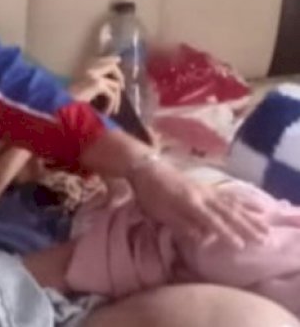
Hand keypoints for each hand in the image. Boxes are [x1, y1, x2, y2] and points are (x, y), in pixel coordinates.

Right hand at [68, 56, 123, 113]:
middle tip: (122, 88)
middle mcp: (90, 68)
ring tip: (113, 109)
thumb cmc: (71, 99)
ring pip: (115, 84)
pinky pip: (112, 95)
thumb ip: (93, 79)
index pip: (101, 59)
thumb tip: (110, 80)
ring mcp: (94, 75)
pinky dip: (111, 105)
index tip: (118, 60)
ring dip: (116, 99)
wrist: (64, 105)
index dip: (111, 59)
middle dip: (120, 77)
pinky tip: (106, 112)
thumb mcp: (82, 86)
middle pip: (112, 66)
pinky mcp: (98, 84)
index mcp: (85, 67)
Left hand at [129, 161, 268, 248]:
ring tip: (266, 228)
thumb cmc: (150, 194)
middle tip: (263, 240)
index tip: (240, 245)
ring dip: (251, 217)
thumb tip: (202, 238)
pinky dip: (246, 202)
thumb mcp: (160, 212)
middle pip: (228, 213)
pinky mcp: (209, 188)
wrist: (148, 168)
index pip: (211, 220)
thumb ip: (182, 224)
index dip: (226, 233)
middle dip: (246, 227)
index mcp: (189, 202)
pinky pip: (231, 196)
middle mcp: (203, 196)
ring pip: (233, 205)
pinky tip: (259, 207)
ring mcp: (208, 190)